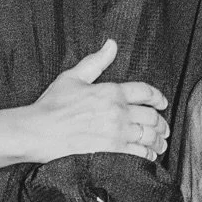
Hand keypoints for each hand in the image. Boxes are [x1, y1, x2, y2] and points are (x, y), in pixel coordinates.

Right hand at [26, 40, 168, 163]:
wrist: (39, 131)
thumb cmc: (52, 105)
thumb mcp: (72, 77)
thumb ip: (96, 61)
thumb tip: (111, 44)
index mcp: (111, 91)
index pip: (145, 92)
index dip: (158, 97)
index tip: (162, 103)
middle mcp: (118, 112)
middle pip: (152, 117)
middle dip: (161, 123)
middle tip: (163, 128)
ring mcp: (117, 133)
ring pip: (149, 137)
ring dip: (158, 141)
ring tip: (160, 144)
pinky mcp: (112, 152)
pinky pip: (139, 154)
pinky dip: (148, 156)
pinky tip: (149, 156)